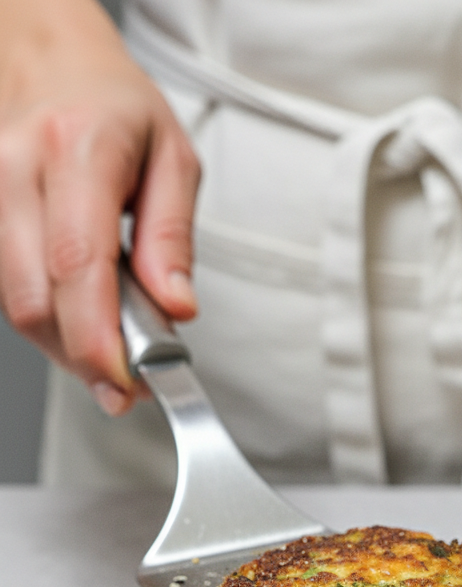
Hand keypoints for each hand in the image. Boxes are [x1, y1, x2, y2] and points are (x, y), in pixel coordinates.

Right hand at [0, 0, 199, 412]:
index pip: (78, 264)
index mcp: (78, 149)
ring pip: (15, 304)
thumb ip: (172, 238)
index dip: (96, 339)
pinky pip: (6, 291)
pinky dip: (47, 320)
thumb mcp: (173, 158)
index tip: (123, 383)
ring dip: (64, 346)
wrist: (49, 58)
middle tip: (127, 383)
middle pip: (36, 298)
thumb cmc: (115, 107)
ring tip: (110, 350)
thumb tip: (176, 307)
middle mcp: (19, 167)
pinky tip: (79, 317)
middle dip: (82, 358)